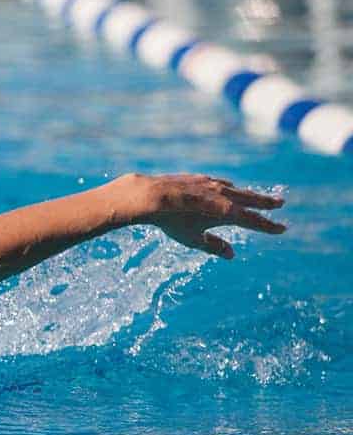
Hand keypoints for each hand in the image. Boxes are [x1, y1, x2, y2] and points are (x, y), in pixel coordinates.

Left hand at [112, 172, 286, 258]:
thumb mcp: (193, 239)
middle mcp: (225, 196)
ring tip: (256, 198)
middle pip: (251, 200)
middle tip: (280, 203)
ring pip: (236, 190)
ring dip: (249, 194)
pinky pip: (220, 184)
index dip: (268, 226)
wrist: (153, 197)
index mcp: (228, 213)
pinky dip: (228, 189)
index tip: (282, 229)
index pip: (254, 221)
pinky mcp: (200, 179)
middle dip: (265, 203)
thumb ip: (214, 246)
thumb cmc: (173, 222)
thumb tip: (231, 255)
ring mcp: (213, 185)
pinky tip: (226, 189)